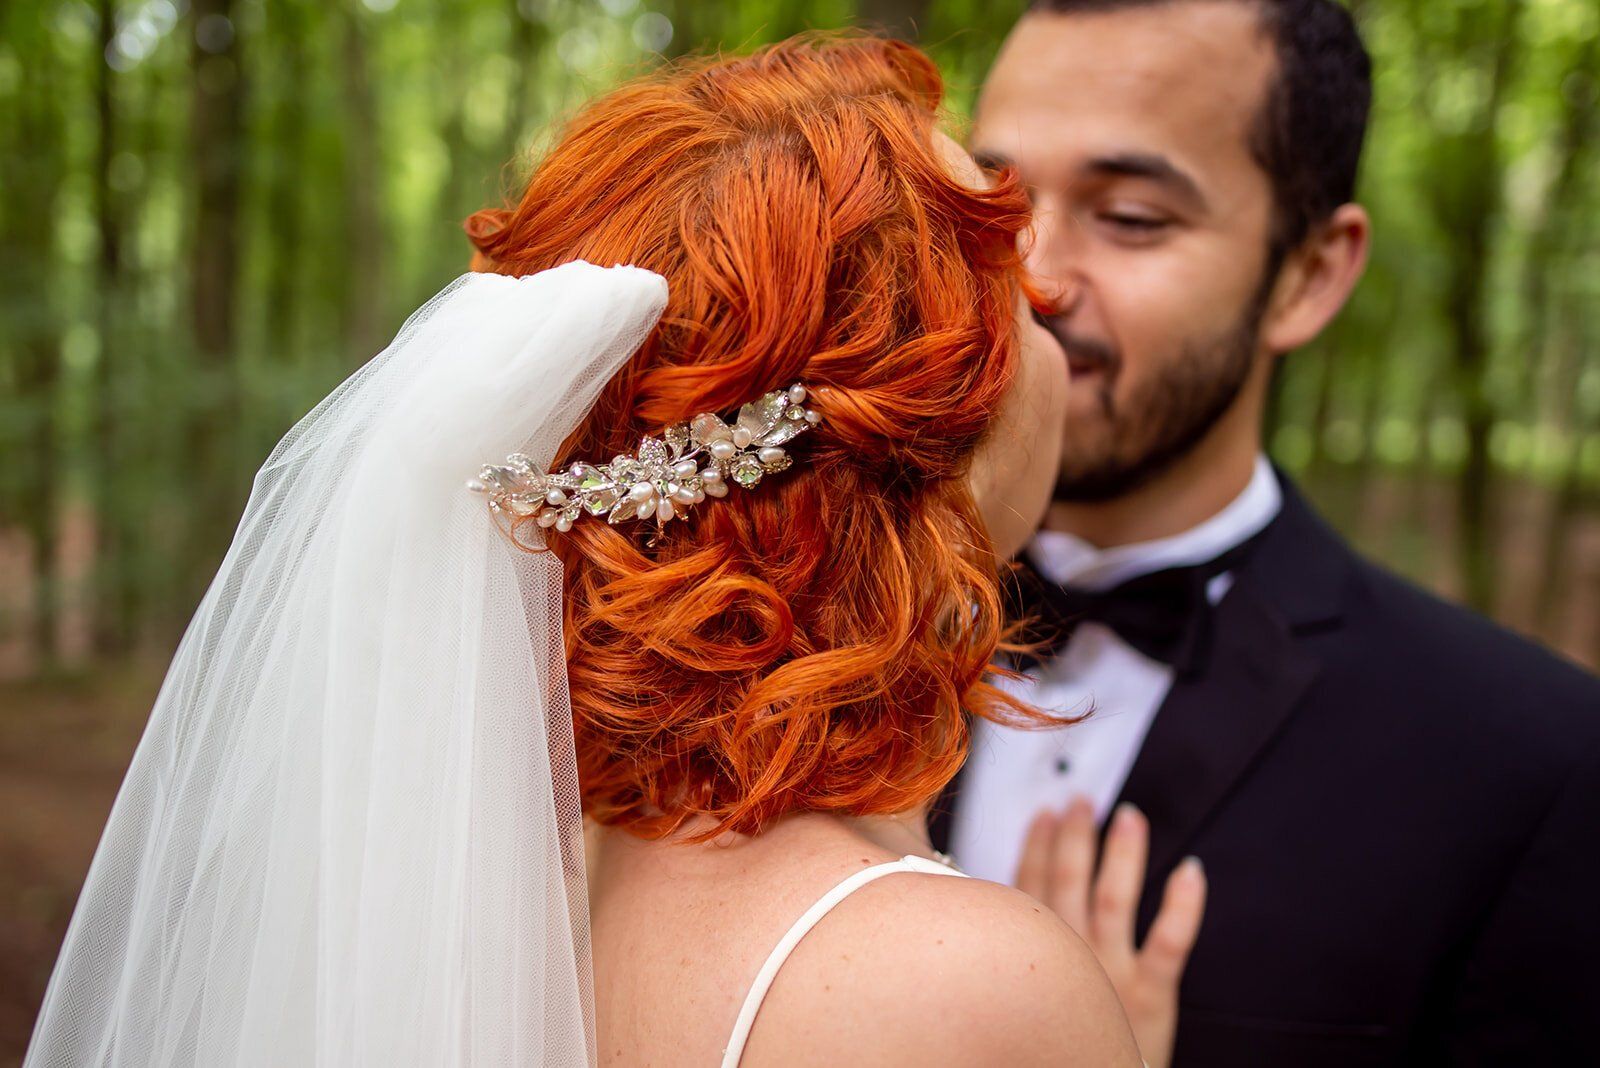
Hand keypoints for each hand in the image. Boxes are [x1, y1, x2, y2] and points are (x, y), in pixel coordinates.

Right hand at [1015, 797, 1206, 1067]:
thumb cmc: (1047, 1050)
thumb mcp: (1016, 997)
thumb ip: (1014, 955)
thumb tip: (998, 917)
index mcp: (1033, 956)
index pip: (1029, 885)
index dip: (1036, 845)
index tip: (1043, 814)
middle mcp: (1069, 958)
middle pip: (1068, 881)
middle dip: (1074, 835)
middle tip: (1081, 801)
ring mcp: (1110, 974)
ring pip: (1114, 899)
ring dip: (1120, 852)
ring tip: (1128, 816)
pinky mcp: (1150, 995)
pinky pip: (1170, 942)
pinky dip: (1183, 905)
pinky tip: (1191, 870)